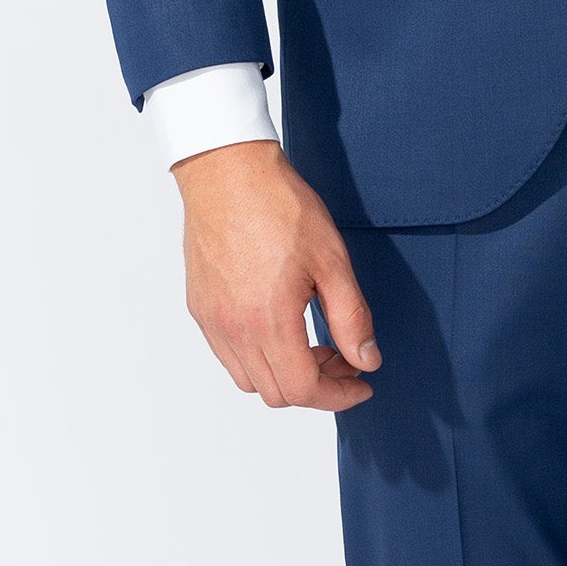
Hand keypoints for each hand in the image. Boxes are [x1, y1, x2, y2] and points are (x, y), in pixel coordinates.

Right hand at [172, 142, 378, 411]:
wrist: (228, 170)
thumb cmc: (278, 206)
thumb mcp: (332, 262)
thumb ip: (351, 319)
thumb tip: (366, 360)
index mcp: (269, 321)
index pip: (303, 390)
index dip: (339, 395)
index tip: (361, 383)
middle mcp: (233, 329)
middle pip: (277, 393)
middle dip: (317, 386)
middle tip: (344, 356)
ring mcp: (212, 320)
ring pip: (249, 380)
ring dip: (285, 375)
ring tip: (313, 343)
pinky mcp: (200, 307)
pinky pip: (228, 354)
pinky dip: (258, 358)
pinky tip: (280, 327)